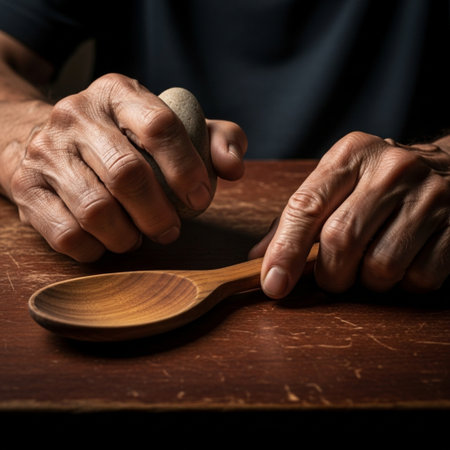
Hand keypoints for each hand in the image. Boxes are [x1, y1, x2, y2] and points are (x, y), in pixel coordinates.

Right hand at [9, 73, 246, 261]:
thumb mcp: (170, 125)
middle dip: (159, 214)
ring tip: (139, 236)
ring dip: (128, 236)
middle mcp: (76, 114)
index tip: (200, 200)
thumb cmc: (122, 138)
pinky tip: (107, 241)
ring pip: (96, 210)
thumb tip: (233, 168)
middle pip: (128, 175)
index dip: (187, 170)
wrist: (43, 136)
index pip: (160, 127)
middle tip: (171, 230)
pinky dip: (96, 248)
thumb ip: (214, 139)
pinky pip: (66, 233)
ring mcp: (45, 151)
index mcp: (118, 92)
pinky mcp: (25, 187)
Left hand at [250, 131, 449, 296]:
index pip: (307, 206)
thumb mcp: (337, 182)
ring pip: (381, 266)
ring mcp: (430, 195)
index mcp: (351, 155)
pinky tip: (405, 261)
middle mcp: (391, 169)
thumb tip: (259, 257)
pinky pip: (420, 277)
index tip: (273, 285)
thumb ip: (297, 217)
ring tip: (372, 262)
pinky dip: (405, 283)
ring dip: (368, 280)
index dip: (285, 250)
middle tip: (332, 276)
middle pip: (341, 240)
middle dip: (329, 274)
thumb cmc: (378, 183)